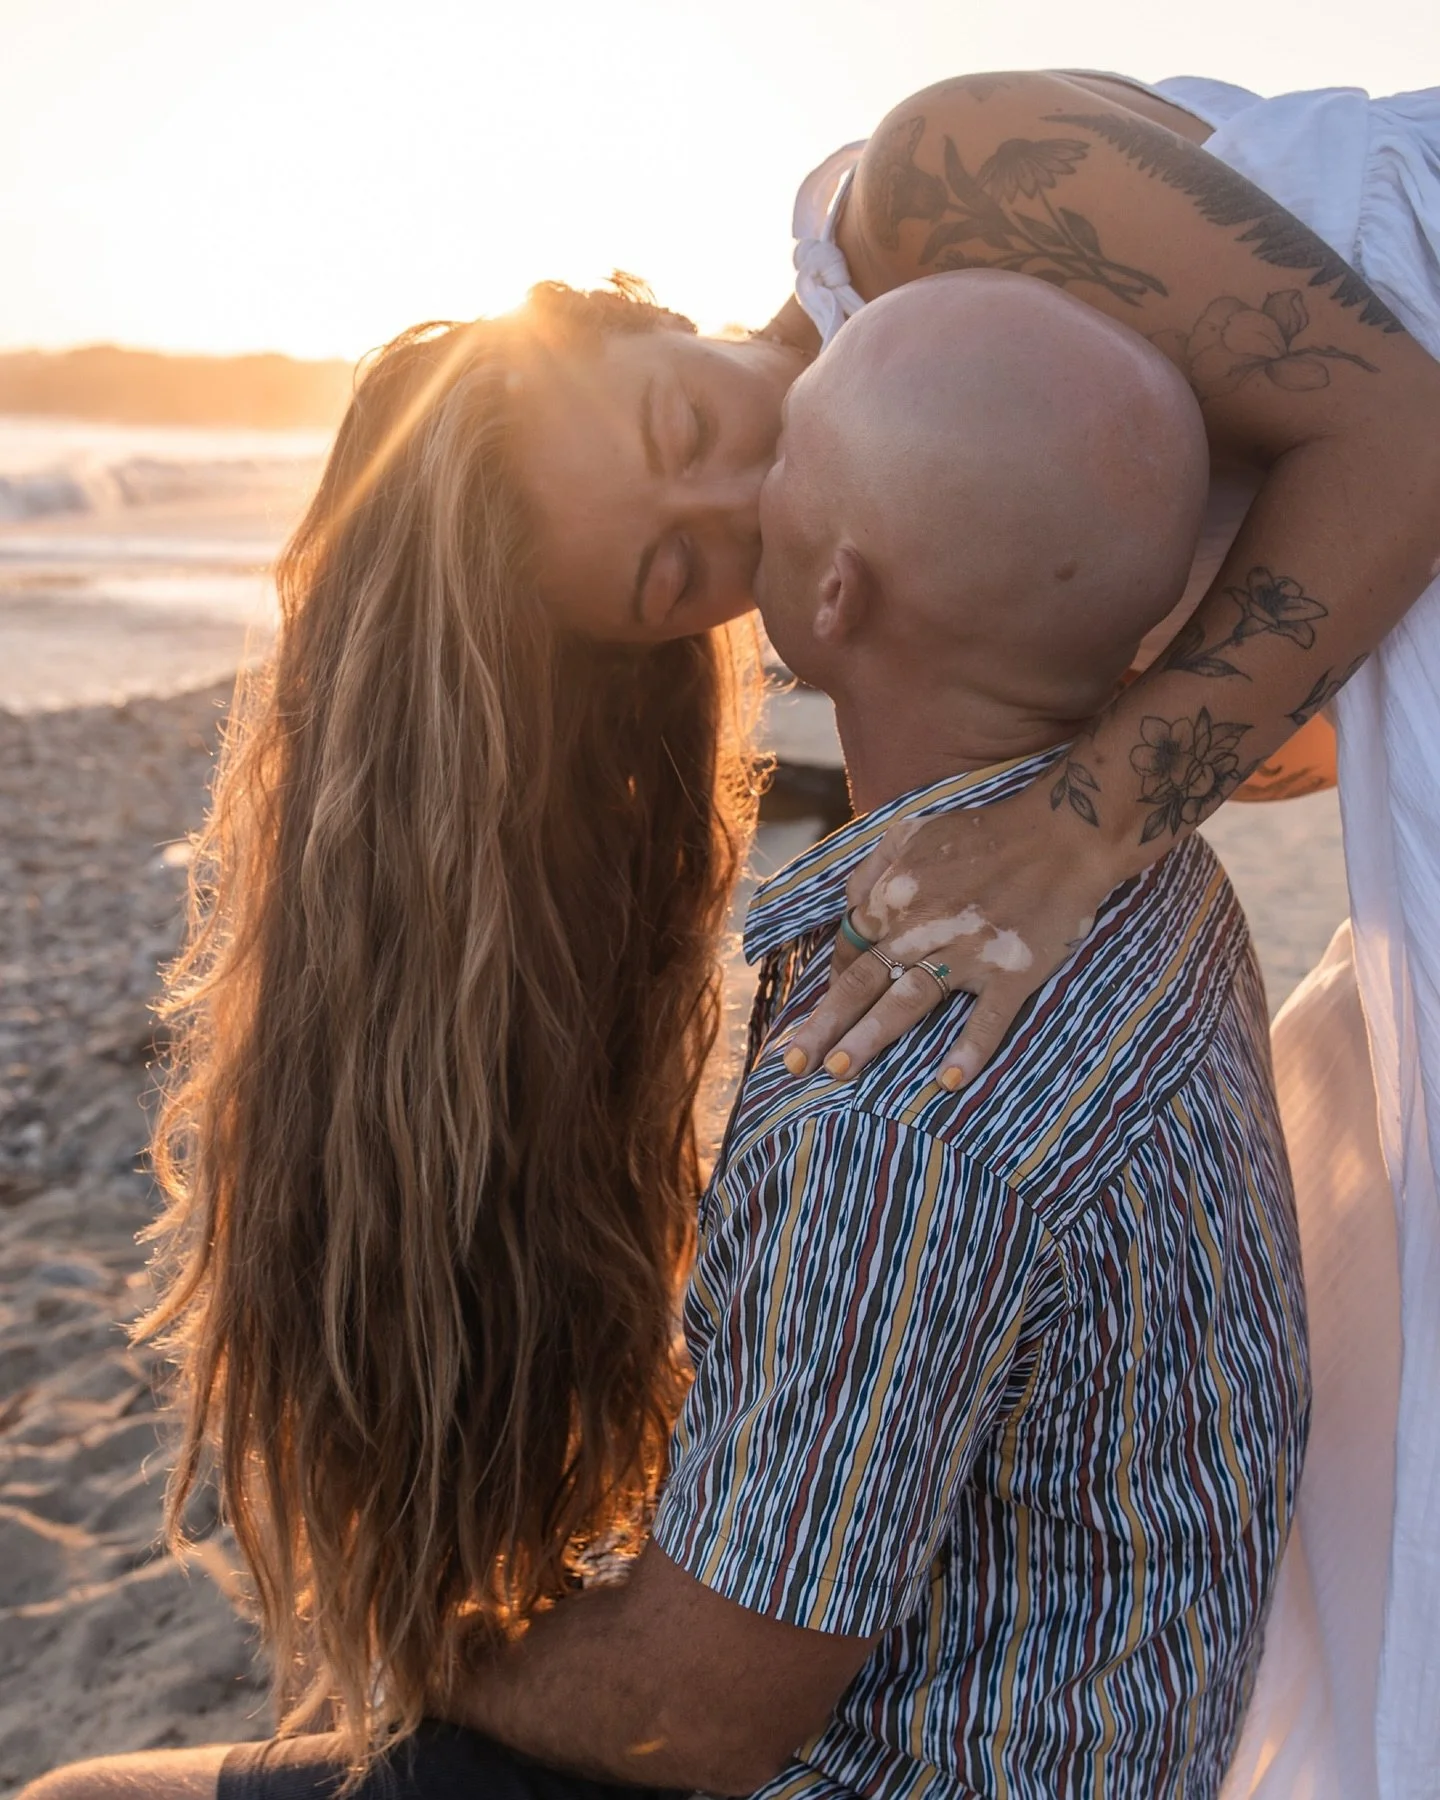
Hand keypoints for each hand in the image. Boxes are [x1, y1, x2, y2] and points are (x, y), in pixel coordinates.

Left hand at [781, 773, 1124, 1087]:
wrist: (1064, 833)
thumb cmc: (986, 833)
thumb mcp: (914, 831)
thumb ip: (874, 868)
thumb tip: (848, 908)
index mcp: (897, 895)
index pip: (852, 948)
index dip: (834, 983)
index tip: (825, 1014)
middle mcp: (923, 926)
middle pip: (863, 982)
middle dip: (824, 1025)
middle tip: (793, 1064)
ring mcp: (969, 951)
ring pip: (908, 1001)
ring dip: (870, 1037)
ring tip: (840, 1071)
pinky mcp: (1012, 970)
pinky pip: (987, 1018)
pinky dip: (970, 1049)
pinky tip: (949, 1082)